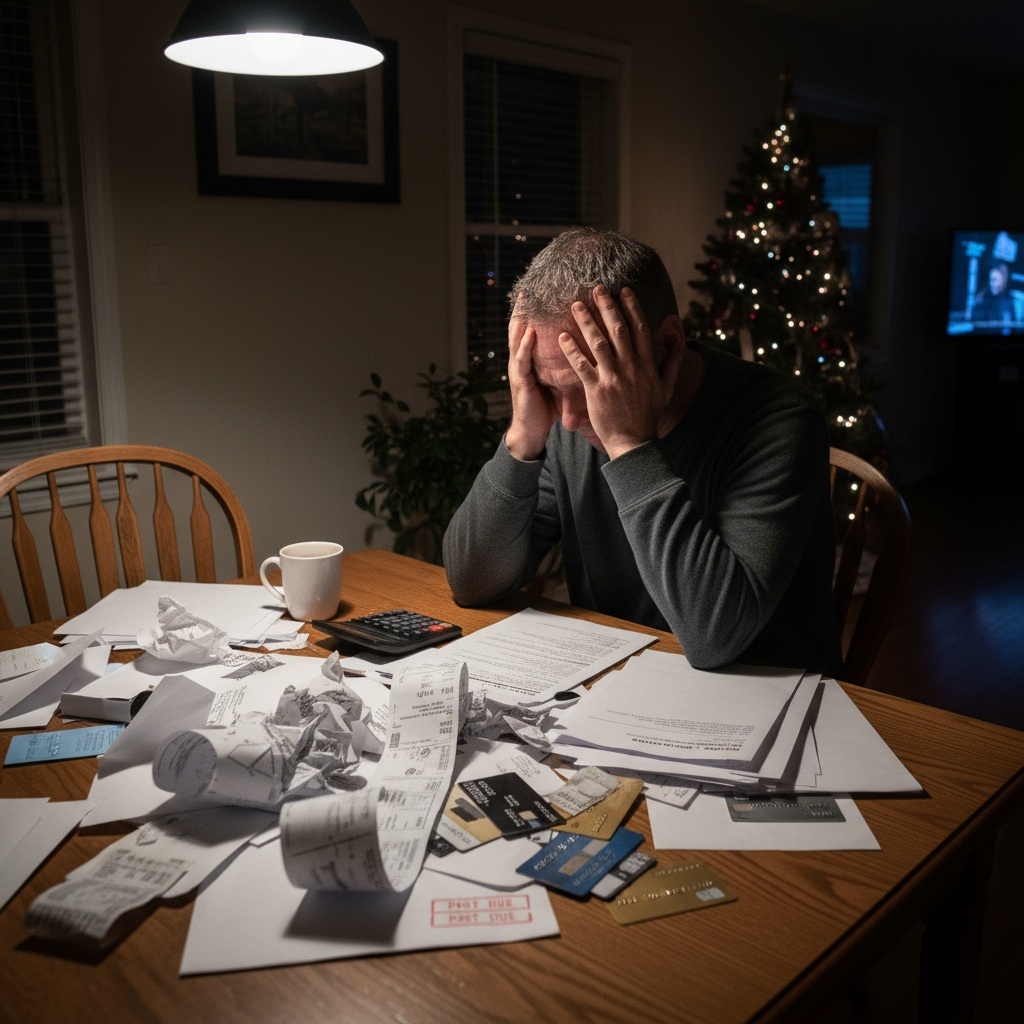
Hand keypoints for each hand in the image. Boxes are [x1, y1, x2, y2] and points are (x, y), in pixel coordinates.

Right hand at [504, 300, 556, 459]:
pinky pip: (522, 360)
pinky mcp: (520, 382)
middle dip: (525, 307)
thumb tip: (589, 350)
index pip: (535, 328)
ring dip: (521, 319)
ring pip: (518, 338)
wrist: (532, 432)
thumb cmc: (547, 407)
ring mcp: (519, 369)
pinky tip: (530, 332)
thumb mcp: (560, 381)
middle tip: (531, 285)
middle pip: (523, 327)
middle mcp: (524, 359)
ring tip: (526, 299)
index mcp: (534, 358)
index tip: (548, 290)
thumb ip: (568, 364)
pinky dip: (525, 345)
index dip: (539, 311)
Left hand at [559, 285, 683, 458]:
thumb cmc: (649, 415)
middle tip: (597, 288)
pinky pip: (582, 365)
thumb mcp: (667, 388)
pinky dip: (571, 350)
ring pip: (598, 343)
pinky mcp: (596, 390)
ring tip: (576, 305)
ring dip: (586, 322)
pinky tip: (561, 337)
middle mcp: (631, 367)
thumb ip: (672, 362)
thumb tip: (678, 340)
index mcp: (647, 364)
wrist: (634, 441)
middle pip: (618, 329)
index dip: (632, 307)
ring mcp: (613, 378)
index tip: (624, 291)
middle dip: (607, 306)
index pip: (640, 329)